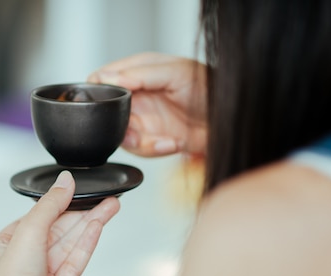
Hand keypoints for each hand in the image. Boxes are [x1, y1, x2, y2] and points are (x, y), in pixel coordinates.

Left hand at [0, 171, 119, 275]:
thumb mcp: (28, 234)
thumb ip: (49, 206)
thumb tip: (64, 181)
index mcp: (3, 245)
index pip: (34, 217)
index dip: (58, 203)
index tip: (78, 188)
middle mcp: (21, 260)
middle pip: (56, 230)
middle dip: (81, 213)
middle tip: (105, 198)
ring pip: (69, 244)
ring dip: (90, 225)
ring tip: (111, 207)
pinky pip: (74, 261)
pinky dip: (87, 243)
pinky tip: (99, 227)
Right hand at [88, 52, 207, 156]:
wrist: (229, 119)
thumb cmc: (210, 88)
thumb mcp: (176, 72)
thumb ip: (141, 74)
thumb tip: (109, 77)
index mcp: (139, 71)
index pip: (103, 77)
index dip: (100, 90)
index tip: (109, 102)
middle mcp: (138, 95)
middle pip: (107, 112)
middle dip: (120, 124)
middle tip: (136, 130)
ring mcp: (143, 118)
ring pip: (120, 135)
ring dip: (139, 142)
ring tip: (162, 140)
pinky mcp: (152, 139)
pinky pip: (139, 150)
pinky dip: (154, 150)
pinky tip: (172, 143)